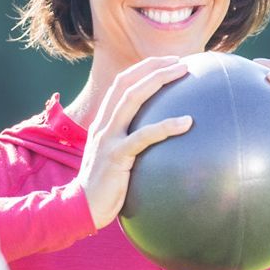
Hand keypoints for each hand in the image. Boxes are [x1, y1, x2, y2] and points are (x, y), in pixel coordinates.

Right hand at [78, 56, 191, 228]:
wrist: (82, 209)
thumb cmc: (105, 187)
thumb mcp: (117, 158)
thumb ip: (131, 143)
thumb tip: (158, 140)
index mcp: (104, 122)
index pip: (121, 84)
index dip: (144, 69)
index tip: (168, 63)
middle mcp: (104, 124)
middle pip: (127, 83)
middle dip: (153, 66)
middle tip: (181, 61)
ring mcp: (108, 138)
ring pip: (132, 99)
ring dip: (158, 81)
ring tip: (184, 73)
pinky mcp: (116, 156)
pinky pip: (144, 136)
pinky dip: (166, 126)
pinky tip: (188, 122)